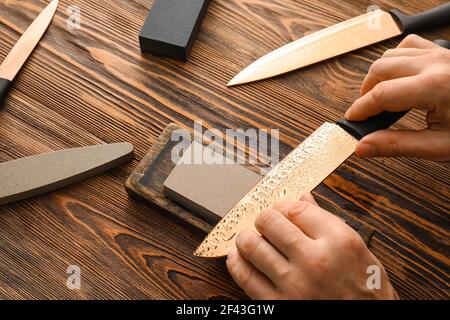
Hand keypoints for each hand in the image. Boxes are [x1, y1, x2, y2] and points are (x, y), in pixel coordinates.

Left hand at [226, 194, 397, 298]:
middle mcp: (314, 260)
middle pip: (269, 221)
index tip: (283, 210)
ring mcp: (294, 284)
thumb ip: (328, 222)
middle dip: (264, 218)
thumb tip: (304, 199)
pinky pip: (245, 277)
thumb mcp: (358, 251)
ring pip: (251, 245)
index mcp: (338, 241)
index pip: (295, 208)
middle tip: (266, 223)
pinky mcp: (279, 305)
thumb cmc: (367, 291)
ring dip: (247, 238)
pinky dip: (237, 262)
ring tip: (250, 238)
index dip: (284, 206)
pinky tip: (240, 257)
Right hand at [345, 34, 449, 160]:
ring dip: (379, 75)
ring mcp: (443, 55)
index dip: (360, 109)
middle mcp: (437, 64)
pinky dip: (397, 59)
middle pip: (380, 69)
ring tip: (380, 97)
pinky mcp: (447, 53)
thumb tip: (363, 146)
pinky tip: (399, 77)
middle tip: (366, 113)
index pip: (381, 94)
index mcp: (435, 87)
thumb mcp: (439, 147)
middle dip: (366, 92)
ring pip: (392, 54)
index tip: (352, 120)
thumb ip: (396, 146)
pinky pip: (412, 45)